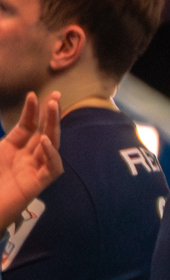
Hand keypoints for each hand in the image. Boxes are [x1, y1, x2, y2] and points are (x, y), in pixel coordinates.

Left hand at [0, 91, 60, 223]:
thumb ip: (1, 140)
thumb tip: (14, 126)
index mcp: (11, 149)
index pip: (27, 126)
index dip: (31, 111)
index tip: (32, 95)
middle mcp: (26, 157)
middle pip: (43, 132)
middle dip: (50, 114)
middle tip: (55, 96)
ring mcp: (33, 170)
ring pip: (50, 146)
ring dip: (53, 127)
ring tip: (53, 109)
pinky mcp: (38, 184)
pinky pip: (52, 169)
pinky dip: (51, 155)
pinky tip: (45, 142)